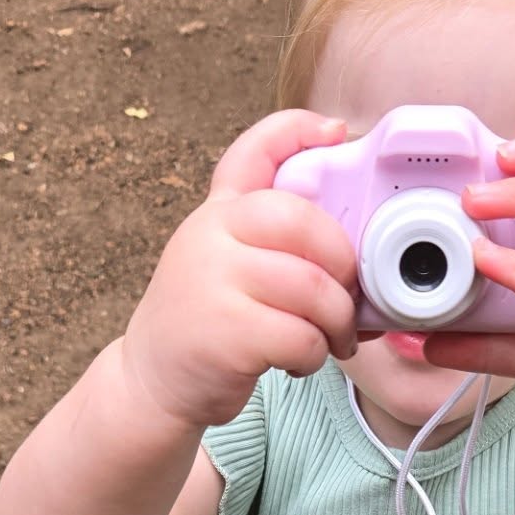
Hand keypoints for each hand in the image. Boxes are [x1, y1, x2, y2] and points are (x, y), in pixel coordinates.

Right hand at [120, 110, 359, 429]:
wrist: (153, 383)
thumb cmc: (209, 325)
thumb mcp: (225, 264)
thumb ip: (273, 243)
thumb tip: (361, 251)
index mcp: (219, 213)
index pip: (255, 152)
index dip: (299, 131)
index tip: (337, 133)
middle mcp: (211, 234)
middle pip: (305, 223)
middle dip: (344, 266)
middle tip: (348, 300)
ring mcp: (214, 281)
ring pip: (313, 288)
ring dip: (337, 323)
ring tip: (331, 341)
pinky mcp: (226, 332)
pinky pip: (301, 337)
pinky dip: (314, 356)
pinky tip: (296, 363)